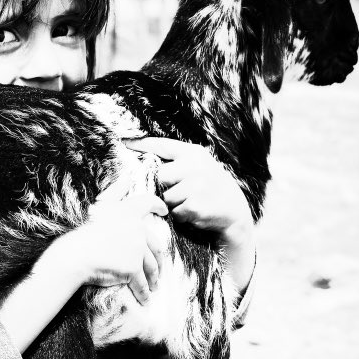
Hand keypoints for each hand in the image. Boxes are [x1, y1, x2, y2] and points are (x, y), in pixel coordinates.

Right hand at [59, 191, 168, 303]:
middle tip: (160, 267)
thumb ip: (115, 190)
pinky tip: (146, 298)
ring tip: (154, 285)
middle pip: (155, 244)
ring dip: (154, 277)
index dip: (159, 206)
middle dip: (159, 258)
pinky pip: (141, 283)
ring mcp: (137, 249)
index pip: (150, 204)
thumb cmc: (84, 229)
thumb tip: (126, 177)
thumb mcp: (100, 205)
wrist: (76, 253)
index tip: (165, 210)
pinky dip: (144, 292)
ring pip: (151, 265)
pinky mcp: (132, 268)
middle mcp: (138, 229)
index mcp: (130, 211)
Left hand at [125, 137, 252, 241]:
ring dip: (173, 204)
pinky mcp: (196, 205)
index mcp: (194, 153)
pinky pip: (175, 212)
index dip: (140, 144)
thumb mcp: (199, 166)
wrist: (235, 211)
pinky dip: (181, 216)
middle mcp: (196, 166)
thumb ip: (177, 162)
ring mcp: (197, 185)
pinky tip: (194, 212)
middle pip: (160, 175)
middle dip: (166, 186)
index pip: (161, 144)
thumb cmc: (211, 187)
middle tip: (181, 191)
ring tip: (190, 202)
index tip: (123, 142)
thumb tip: (145, 163)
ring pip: (166, 196)